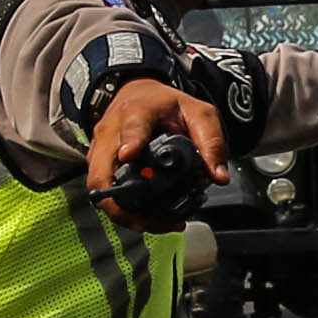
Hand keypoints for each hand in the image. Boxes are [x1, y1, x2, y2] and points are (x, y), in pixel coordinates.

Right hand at [85, 79, 228, 232]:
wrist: (137, 94)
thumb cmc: (166, 105)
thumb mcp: (198, 113)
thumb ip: (212, 141)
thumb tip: (219, 177)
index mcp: (137, 112)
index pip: (131, 127)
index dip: (130, 142)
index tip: (130, 155)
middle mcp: (111, 132)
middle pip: (103, 172)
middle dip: (124, 203)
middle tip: (155, 220)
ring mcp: (100, 149)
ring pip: (99, 188)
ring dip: (123, 212)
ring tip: (156, 223)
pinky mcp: (97, 162)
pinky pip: (102, 191)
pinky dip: (122, 208)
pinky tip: (146, 217)